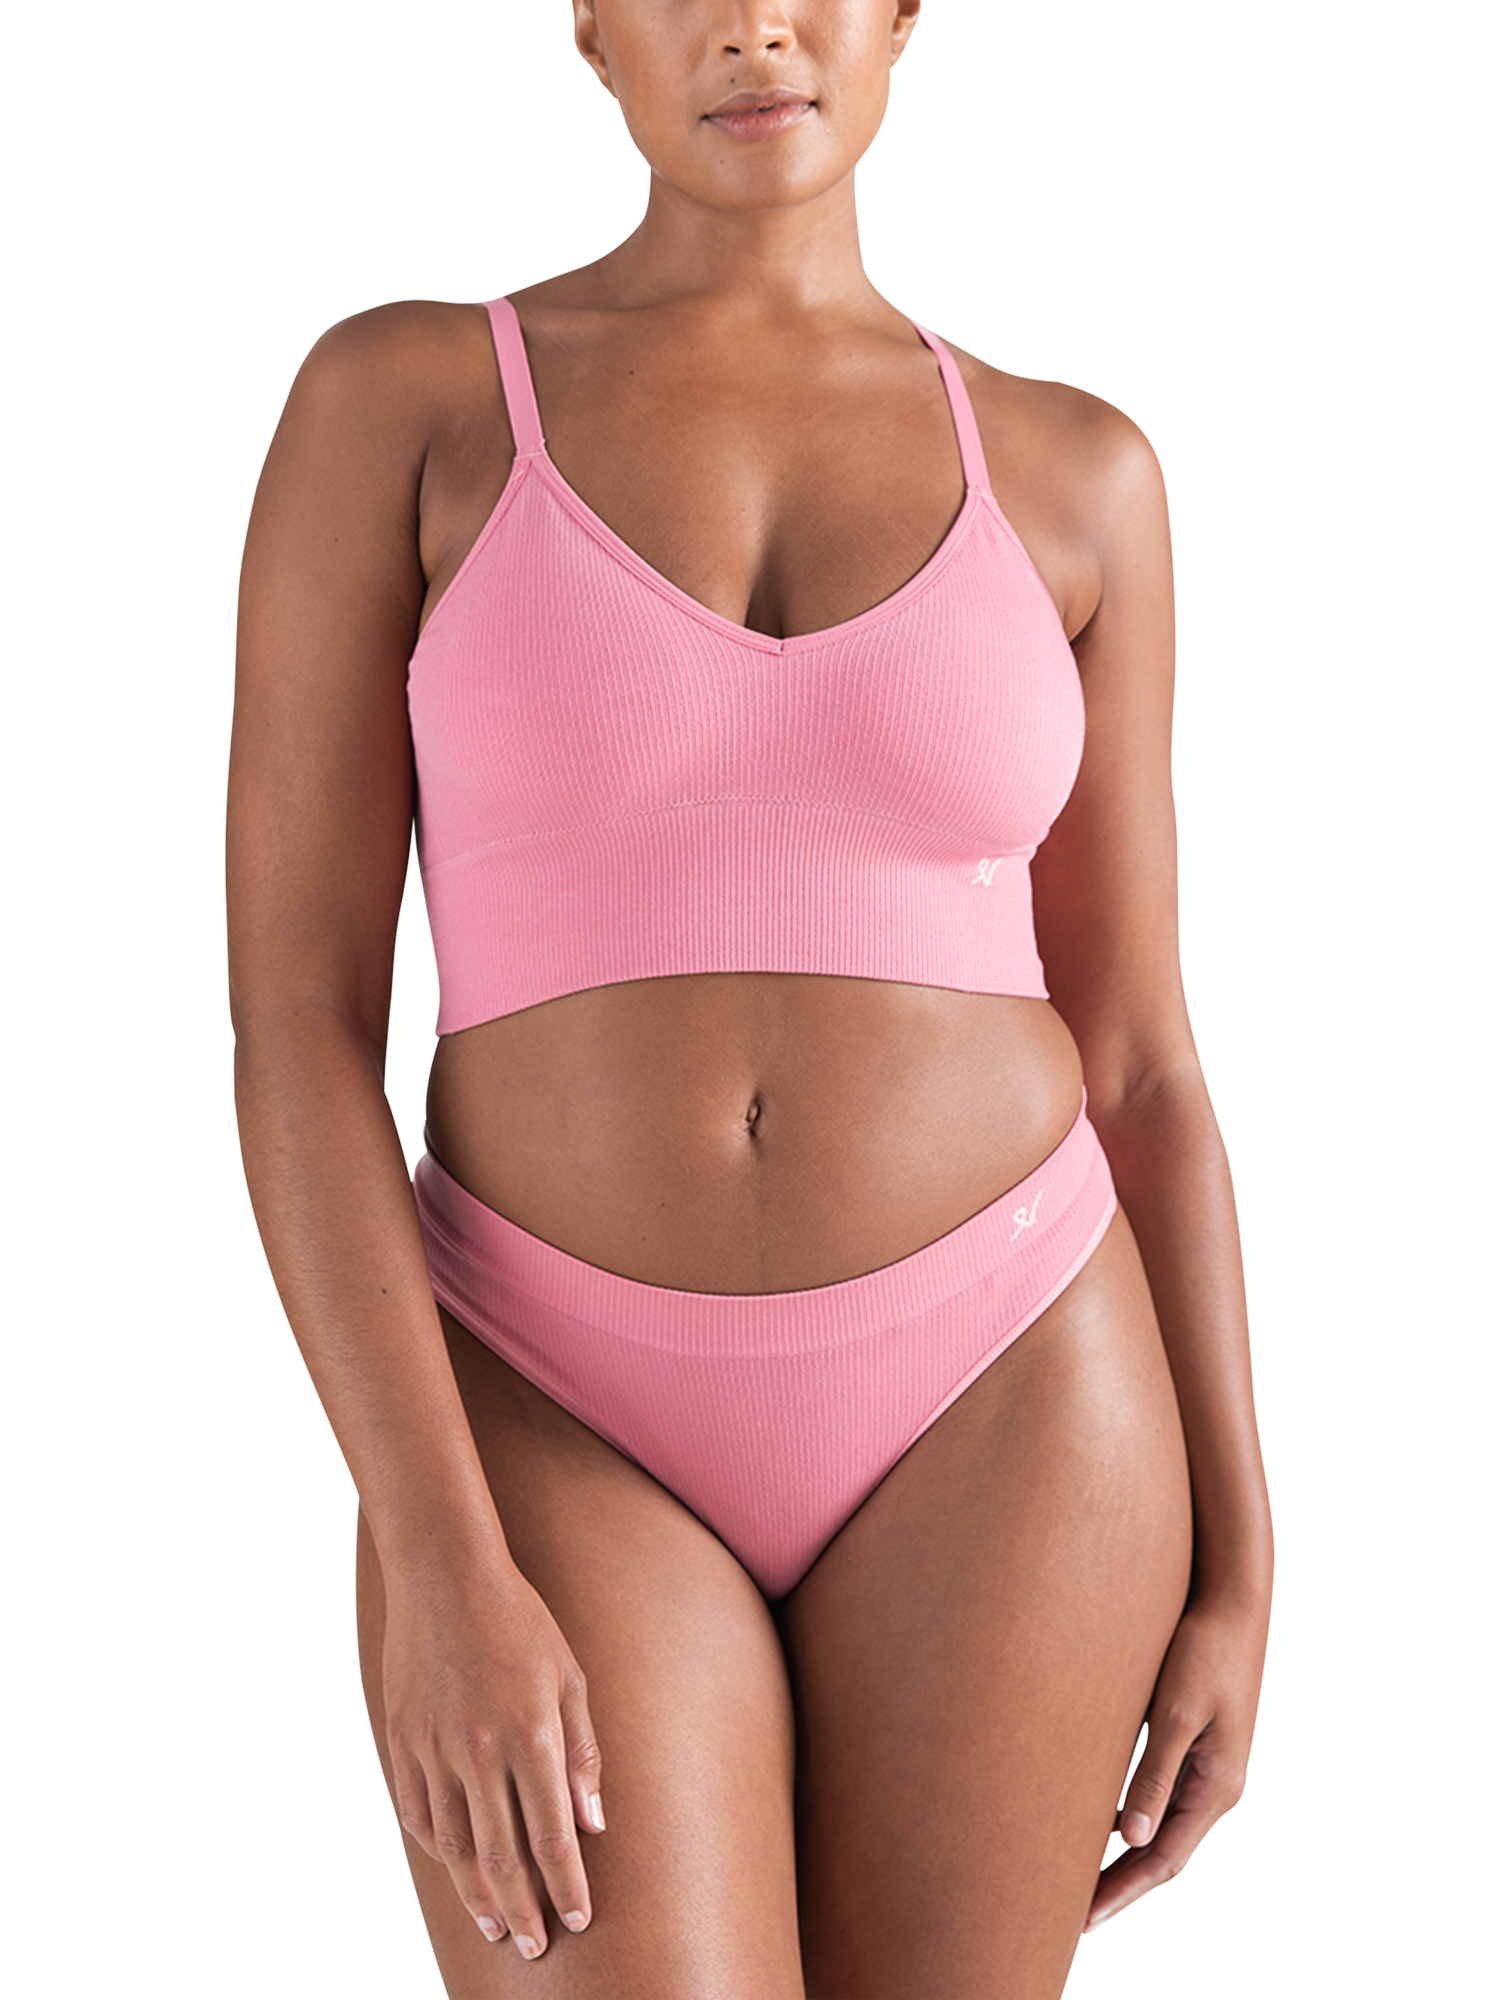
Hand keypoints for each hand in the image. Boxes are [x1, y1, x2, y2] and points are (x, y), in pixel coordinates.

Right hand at [381, 1556, 605, 1961]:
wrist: (444, 1576)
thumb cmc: (518, 1621)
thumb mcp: (569, 1677)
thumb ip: (582, 1753)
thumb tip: (593, 1824)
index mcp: (530, 1733)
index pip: (552, 1835)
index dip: (566, 1885)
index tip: (579, 1917)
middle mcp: (480, 1750)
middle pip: (502, 1855)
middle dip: (523, 1909)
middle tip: (535, 1945)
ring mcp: (434, 1749)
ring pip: (454, 1847)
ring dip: (477, 1894)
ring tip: (496, 1925)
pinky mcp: (402, 1741)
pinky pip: (418, 1815)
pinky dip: (438, 1851)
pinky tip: (456, 1869)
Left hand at [1084, 1588, 1269, 1931]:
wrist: (1232, 1600)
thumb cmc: (1203, 1650)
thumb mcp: (1173, 1712)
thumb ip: (1153, 1774)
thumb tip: (1132, 1837)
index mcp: (1216, 1786)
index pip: (1165, 1860)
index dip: (1124, 1891)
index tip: (1084, 1918)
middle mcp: (1216, 1786)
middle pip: (1165, 1854)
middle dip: (1123, 1886)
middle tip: (1076, 1915)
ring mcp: (1210, 1768)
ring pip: (1164, 1829)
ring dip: (1129, 1856)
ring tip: (1083, 1878)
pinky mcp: (1198, 1745)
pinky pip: (1164, 1798)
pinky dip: (1136, 1820)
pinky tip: (1102, 1821)